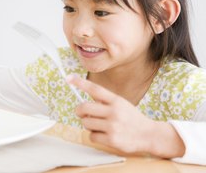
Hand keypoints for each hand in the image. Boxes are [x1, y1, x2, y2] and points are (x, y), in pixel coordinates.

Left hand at [66, 74, 184, 156]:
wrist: (149, 135)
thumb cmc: (131, 118)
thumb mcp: (121, 104)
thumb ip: (105, 101)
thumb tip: (85, 97)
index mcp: (116, 100)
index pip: (95, 89)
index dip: (80, 83)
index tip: (69, 78)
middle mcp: (114, 111)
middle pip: (84, 107)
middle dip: (79, 111)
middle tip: (82, 113)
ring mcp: (113, 126)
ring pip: (86, 122)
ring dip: (89, 124)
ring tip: (99, 126)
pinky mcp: (112, 139)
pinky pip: (91, 136)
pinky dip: (95, 136)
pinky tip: (104, 135)